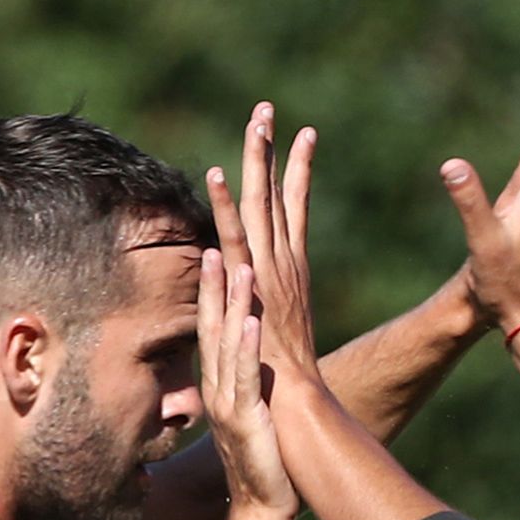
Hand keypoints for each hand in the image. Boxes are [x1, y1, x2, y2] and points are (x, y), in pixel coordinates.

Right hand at [194, 247, 291, 519]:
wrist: (262, 509)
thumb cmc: (263, 463)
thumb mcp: (249, 418)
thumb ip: (244, 390)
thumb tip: (250, 367)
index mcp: (217, 388)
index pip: (208, 332)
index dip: (208, 296)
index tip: (212, 257)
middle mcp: (215, 391)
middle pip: (208, 329)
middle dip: (210, 288)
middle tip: (212, 247)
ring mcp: (227, 404)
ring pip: (225, 344)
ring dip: (230, 304)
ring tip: (236, 265)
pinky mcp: (246, 419)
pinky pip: (245, 375)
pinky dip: (247, 346)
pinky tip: (252, 319)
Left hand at [210, 103, 322, 385]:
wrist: (297, 410)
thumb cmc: (286, 385)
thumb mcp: (274, 341)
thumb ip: (265, 318)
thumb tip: (256, 312)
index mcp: (288, 275)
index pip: (291, 212)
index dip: (294, 173)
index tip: (300, 135)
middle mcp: (283, 267)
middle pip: (277, 197)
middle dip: (273, 151)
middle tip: (268, 108)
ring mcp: (271, 274)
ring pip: (260, 206)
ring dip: (257, 162)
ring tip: (256, 119)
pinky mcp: (255, 286)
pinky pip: (238, 236)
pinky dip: (229, 204)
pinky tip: (219, 173)